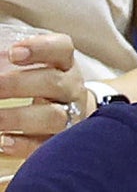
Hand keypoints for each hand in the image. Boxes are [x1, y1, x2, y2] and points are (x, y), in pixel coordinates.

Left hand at [0, 33, 87, 157]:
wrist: (75, 112)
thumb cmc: (46, 84)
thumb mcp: (40, 67)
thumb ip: (12, 63)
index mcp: (65, 64)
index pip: (62, 49)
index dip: (41, 48)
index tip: (13, 52)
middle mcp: (71, 88)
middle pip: (54, 83)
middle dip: (18, 84)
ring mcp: (71, 115)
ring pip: (53, 116)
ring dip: (18, 117)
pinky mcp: (62, 140)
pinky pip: (46, 144)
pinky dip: (24, 144)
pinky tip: (3, 141)